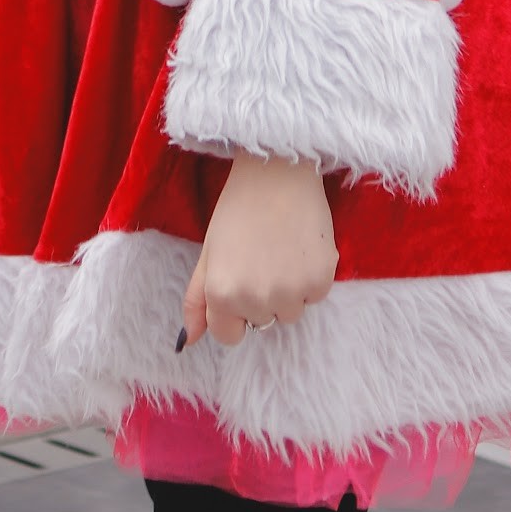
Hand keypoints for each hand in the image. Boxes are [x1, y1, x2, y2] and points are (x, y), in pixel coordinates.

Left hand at [180, 152, 336, 349]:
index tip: (241, 282)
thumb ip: (197, 299)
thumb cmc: (238, 207)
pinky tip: (302, 245)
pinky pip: (315, 296)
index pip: (229, 336)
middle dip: (261, 296)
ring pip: (290, 312)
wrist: (277, 171)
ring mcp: (290, 292)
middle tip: (261, 255)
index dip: (234, 311)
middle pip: (262, 321)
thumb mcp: (209, 251)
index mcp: (222, 294)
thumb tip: (190, 341)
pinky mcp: (320, 280)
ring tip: (282, 249)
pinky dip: (311, 276)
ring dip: (288, 290)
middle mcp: (255, 300)